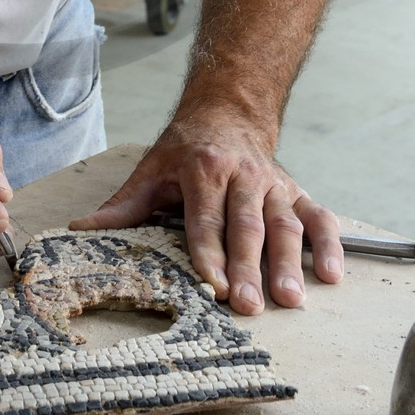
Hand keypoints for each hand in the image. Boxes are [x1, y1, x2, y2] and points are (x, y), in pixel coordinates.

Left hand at [69, 109, 342, 312]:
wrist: (228, 108)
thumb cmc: (186, 147)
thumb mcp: (151, 168)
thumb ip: (123, 205)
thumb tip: (80, 230)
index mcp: (203, 170)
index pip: (205, 217)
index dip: (209, 252)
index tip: (213, 286)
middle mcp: (242, 176)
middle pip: (247, 225)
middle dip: (249, 266)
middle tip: (250, 305)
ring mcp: (273, 184)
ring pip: (286, 223)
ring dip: (291, 262)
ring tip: (291, 299)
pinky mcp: (296, 191)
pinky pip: (319, 217)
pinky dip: (331, 244)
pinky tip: (334, 275)